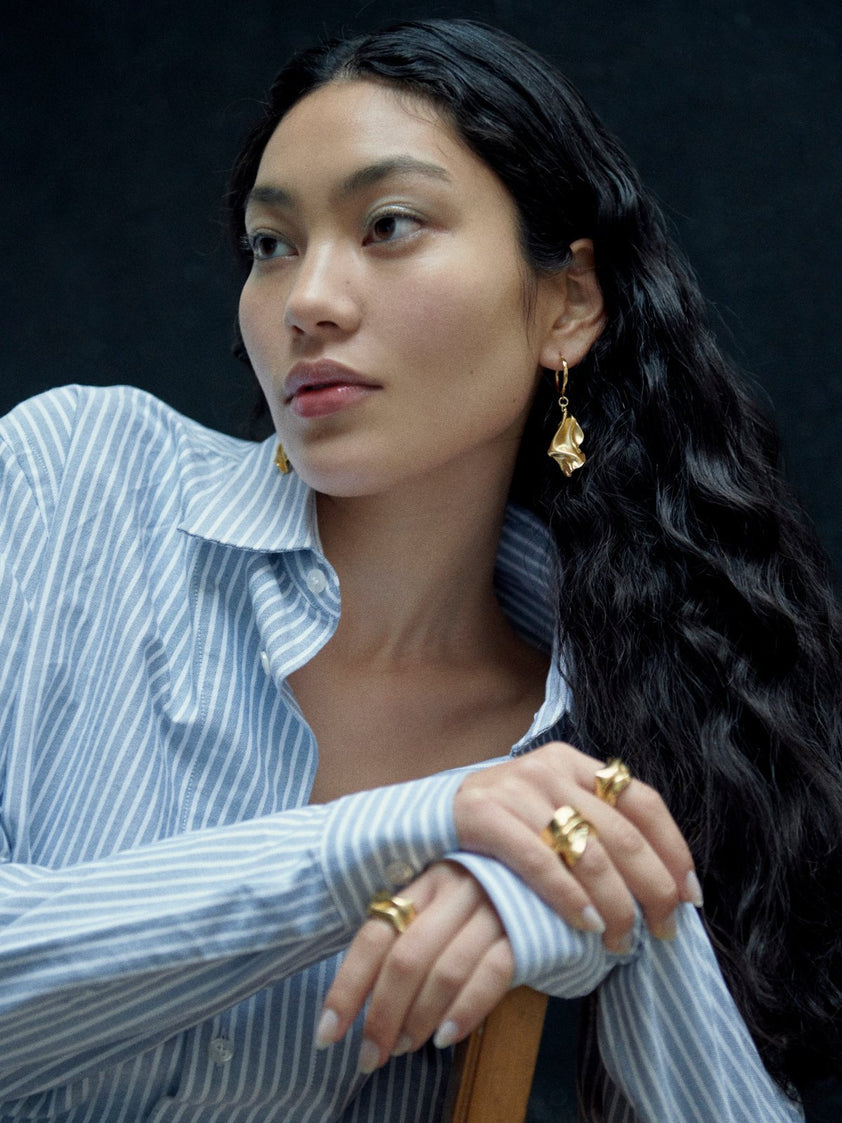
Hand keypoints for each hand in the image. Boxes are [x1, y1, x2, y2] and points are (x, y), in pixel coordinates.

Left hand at [317, 861, 512, 1071]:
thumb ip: (410, 933)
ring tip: (404, 1048)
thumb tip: (362, 1000)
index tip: (326, 1034)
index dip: (346, 988)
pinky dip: (464, 1012)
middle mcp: (455, 889)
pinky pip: (490, 976)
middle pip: (406, 959)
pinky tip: (446, 1039)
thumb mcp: (445, 902)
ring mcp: (493, 908)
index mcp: (425, 880)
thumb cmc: (488, 900)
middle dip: (381, 1016)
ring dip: (419, 1019)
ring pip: (445, 971)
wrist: (560, 878)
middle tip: (369, 1056)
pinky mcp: (526, 932)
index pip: (374, 936)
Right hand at [453, 741, 700, 950]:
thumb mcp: (546, 808)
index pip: (643, 800)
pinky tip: (588, 927)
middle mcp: (550, 768)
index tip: (691, 895)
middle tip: (666, 930)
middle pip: (623, 832)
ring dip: (616, 905)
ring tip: (625, 942)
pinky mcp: (483, 815)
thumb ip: (592, 824)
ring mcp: (515, 789)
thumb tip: (660, 877)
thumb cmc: (496, 824)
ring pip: (588, 853)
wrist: (417, 817)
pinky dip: (570, 899)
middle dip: (654, 888)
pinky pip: (540, 863)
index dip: (674, 848)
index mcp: (574, 762)